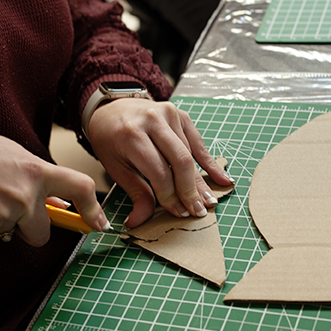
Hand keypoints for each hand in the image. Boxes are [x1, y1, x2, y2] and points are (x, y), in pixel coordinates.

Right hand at [0, 125, 108, 245]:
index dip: (93, 208)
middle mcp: (25, 194)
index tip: (98, 222)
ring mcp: (4, 213)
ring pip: (11, 233)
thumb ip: (37, 178)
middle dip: (30, 230)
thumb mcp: (13, 155)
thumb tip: (58, 203)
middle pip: (42, 233)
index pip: (80, 187)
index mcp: (36, 171)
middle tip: (10, 211)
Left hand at [88, 99, 233, 227]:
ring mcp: (169, 114)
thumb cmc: (110, 140)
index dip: (171, 196)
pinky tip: (220, 178)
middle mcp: (152, 121)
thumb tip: (139, 221)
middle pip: (180, 162)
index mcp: (132, 136)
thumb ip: (135, 193)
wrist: (110, 108)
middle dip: (190, 190)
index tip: (178, 212)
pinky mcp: (180, 115)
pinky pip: (197, 142)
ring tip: (209, 201)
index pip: (159, 172)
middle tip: (198, 211)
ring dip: (201, 181)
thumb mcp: (116, 168)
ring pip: (190, 154)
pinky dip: (209, 162)